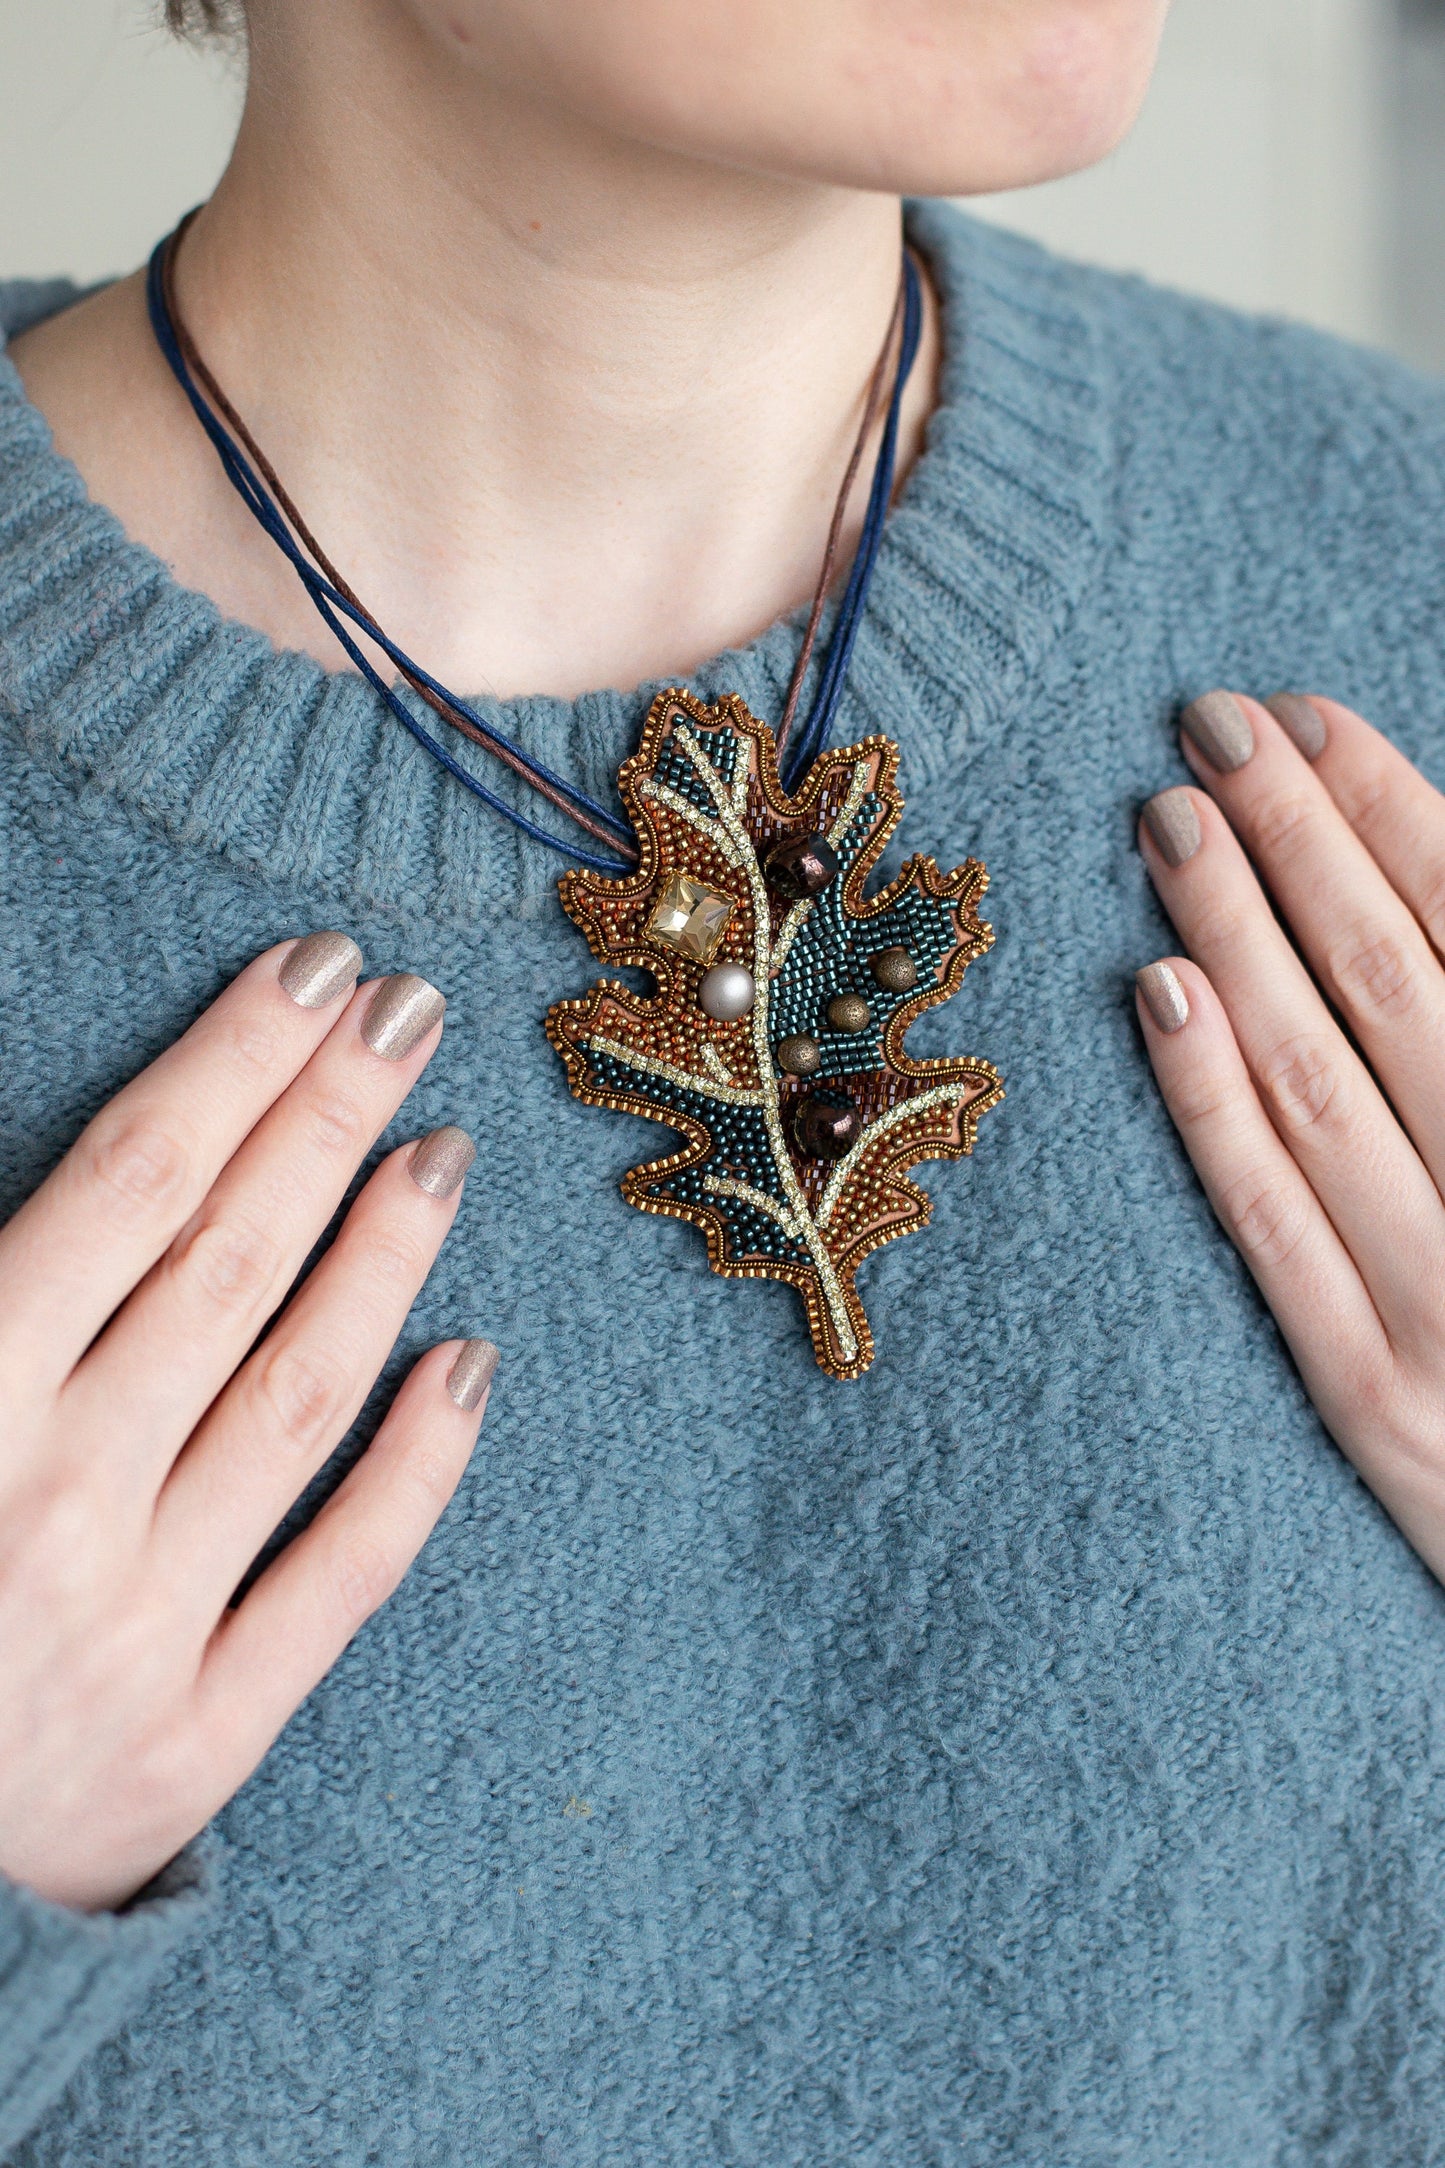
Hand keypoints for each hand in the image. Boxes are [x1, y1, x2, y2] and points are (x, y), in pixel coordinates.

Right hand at [0, 935, 495, 1910]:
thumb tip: (90, 1183)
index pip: (122, 1186)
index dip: (229, 1064)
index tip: (314, 971)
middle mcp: (53, 1500)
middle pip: (224, 1262)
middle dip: (322, 1117)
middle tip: (408, 1011)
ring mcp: (138, 1623)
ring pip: (298, 1395)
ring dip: (381, 1260)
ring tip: (445, 1151)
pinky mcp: (198, 1738)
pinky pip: (339, 1580)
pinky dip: (414, 1470)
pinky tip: (470, 1363)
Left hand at [1136, 690, 1444, 1582]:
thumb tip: (1427, 901)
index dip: (1395, 810)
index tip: (1310, 716)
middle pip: (1399, 979)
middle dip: (1303, 838)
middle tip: (1212, 724)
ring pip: (1322, 1080)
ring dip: (1240, 936)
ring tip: (1169, 823)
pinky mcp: (1370, 1396)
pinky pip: (1272, 1224)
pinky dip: (1212, 1104)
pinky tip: (1157, 996)